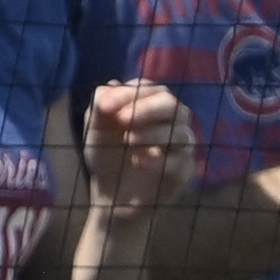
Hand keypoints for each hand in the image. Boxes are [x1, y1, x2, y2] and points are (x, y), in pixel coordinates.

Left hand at [82, 80, 196, 217]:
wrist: (112, 195)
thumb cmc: (107, 156)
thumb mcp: (95, 128)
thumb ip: (101, 105)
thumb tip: (113, 84)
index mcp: (150, 107)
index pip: (150, 90)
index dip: (129, 93)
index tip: (105, 107)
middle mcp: (171, 123)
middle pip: (173, 105)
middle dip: (147, 109)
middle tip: (123, 119)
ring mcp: (180, 148)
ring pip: (180, 132)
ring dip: (154, 133)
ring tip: (128, 140)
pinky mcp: (184, 171)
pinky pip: (180, 161)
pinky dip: (158, 160)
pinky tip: (138, 161)